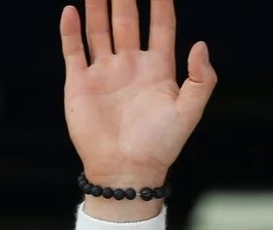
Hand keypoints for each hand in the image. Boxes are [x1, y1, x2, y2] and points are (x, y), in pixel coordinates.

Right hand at [58, 0, 215, 215]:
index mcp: (158, 71)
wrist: (126, 171)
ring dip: (98, 8)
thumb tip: (201, 45)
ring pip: (100, 30)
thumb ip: (201, 80)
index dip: (161, 5)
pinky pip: (74, 50)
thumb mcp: (189, 113)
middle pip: (128, 22)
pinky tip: (72, 10)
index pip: (161, 28)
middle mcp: (130, 67)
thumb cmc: (160, 146)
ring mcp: (104, 73)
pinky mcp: (81, 83)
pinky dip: (71, 30)